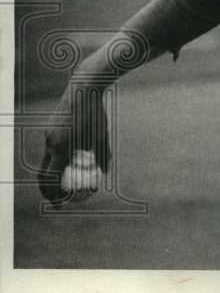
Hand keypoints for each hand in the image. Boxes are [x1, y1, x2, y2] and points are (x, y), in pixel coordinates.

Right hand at [38, 82, 110, 206]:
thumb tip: (103, 173)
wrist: (83, 87)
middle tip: (58, 201)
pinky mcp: (50, 127)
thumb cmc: (96, 112)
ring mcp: (48, 134)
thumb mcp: (102, 135)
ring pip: (49, 158)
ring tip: (66, 180)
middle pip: (44, 173)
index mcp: (61, 147)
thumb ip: (102, 156)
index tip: (60, 205)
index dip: (55, 194)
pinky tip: (71, 157)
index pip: (52, 178)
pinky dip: (59, 156)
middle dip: (48, 190)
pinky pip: (53, 146)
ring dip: (55, 172)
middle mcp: (50, 142)